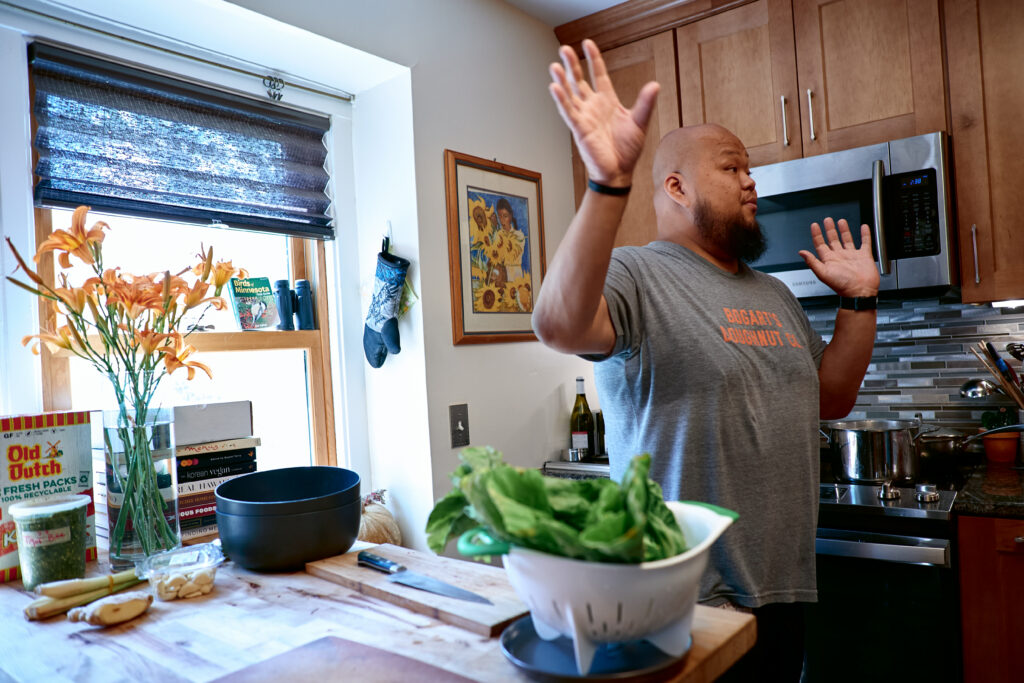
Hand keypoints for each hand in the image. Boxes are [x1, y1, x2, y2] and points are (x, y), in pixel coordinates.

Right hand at [548, 39, 659, 186]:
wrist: (619, 172)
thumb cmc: (627, 150)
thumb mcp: (640, 122)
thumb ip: (645, 103)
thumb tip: (654, 85)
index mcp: (607, 102)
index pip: (598, 75)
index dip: (593, 59)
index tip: (588, 43)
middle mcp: (593, 106)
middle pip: (579, 80)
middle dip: (572, 64)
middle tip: (564, 49)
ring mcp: (584, 117)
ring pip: (570, 94)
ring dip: (562, 79)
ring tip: (555, 65)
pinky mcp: (579, 129)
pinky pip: (568, 111)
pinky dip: (561, 99)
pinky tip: (555, 87)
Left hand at [798, 218, 879, 296]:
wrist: (860, 292)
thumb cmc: (842, 285)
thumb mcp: (823, 273)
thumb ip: (812, 262)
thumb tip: (801, 253)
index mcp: (829, 260)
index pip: (820, 244)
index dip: (817, 235)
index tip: (814, 225)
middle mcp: (840, 257)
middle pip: (833, 239)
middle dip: (829, 229)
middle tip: (827, 220)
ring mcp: (852, 256)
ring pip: (847, 239)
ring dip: (844, 230)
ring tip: (841, 221)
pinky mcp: (864, 256)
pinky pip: (865, 242)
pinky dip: (865, 234)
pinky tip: (863, 227)